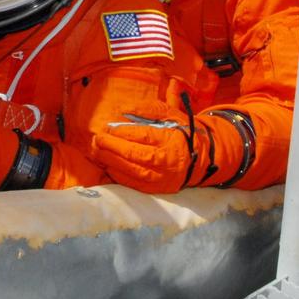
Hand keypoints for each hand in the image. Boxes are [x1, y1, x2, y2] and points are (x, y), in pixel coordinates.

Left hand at [91, 115, 211, 193]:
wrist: (201, 158)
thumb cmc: (180, 131)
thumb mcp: (169, 113)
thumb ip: (146, 109)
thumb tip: (122, 110)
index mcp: (172, 140)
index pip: (143, 136)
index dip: (123, 132)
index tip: (108, 127)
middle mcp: (167, 162)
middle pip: (135, 155)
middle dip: (112, 147)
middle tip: (98, 139)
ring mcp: (162, 178)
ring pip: (132, 171)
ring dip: (111, 161)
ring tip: (97, 151)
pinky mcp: (158, 189)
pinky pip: (134, 184)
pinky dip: (118, 175)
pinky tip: (107, 166)